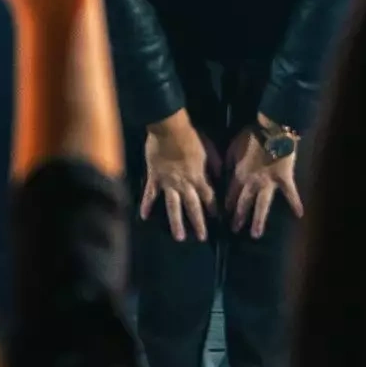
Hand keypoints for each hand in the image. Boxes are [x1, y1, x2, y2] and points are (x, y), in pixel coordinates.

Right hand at [141, 112, 217, 241]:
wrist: (170, 128)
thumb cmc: (191, 136)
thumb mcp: (208, 147)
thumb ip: (215, 162)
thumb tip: (222, 174)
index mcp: (198, 176)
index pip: (208, 196)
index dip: (213, 208)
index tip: (217, 219)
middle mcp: (184, 184)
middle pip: (193, 206)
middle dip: (198, 223)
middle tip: (202, 237)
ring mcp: (168, 183)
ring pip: (173, 206)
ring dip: (176, 222)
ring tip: (179, 237)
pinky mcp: (154, 178)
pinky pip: (150, 194)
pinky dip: (146, 205)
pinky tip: (143, 216)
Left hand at [226, 126, 303, 238]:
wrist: (272, 129)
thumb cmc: (251, 136)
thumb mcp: (233, 146)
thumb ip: (228, 161)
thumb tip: (223, 173)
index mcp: (239, 174)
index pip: (230, 193)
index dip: (227, 205)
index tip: (224, 216)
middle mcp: (253, 183)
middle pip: (244, 203)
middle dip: (238, 217)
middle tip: (234, 230)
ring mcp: (269, 183)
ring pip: (262, 205)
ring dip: (258, 220)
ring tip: (255, 235)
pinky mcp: (284, 180)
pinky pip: (290, 193)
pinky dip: (295, 203)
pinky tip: (300, 214)